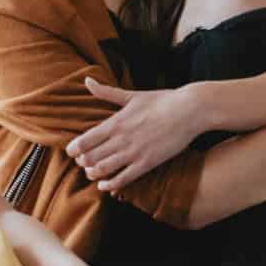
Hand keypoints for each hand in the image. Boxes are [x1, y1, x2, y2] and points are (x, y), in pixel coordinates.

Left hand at [66, 78, 200, 192]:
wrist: (190, 110)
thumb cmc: (163, 100)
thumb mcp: (132, 95)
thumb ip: (107, 92)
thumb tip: (87, 80)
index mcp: (115, 122)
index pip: (83, 141)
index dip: (74, 150)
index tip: (74, 151)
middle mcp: (121, 139)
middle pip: (89, 158)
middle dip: (82, 163)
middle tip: (84, 163)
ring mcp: (134, 152)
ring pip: (103, 170)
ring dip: (93, 174)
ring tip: (93, 174)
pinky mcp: (148, 163)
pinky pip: (122, 179)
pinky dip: (110, 184)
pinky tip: (106, 185)